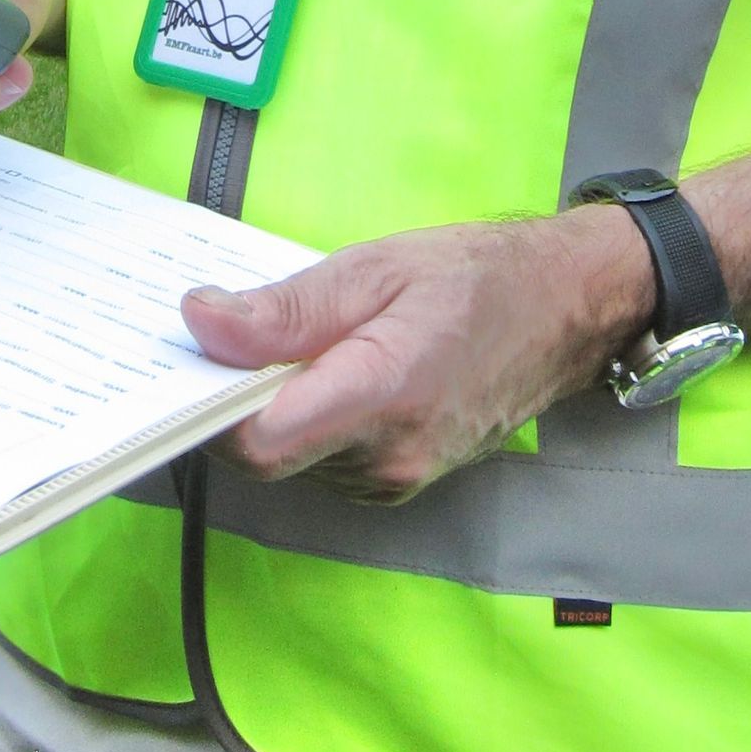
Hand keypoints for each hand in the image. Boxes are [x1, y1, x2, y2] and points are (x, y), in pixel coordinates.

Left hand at [182, 206, 653, 500]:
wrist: (562, 312)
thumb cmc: (474, 278)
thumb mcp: (373, 268)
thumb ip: (285, 309)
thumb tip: (199, 322)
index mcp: (381, 398)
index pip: (258, 442)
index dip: (207, 408)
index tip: (188, 357)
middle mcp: (386, 460)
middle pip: (264, 455)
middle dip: (229, 402)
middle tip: (216, 335)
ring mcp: (394, 481)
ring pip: (290, 460)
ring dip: (268, 409)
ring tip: (275, 342)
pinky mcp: (397, 482)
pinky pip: (321, 462)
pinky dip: (302, 419)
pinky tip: (312, 369)